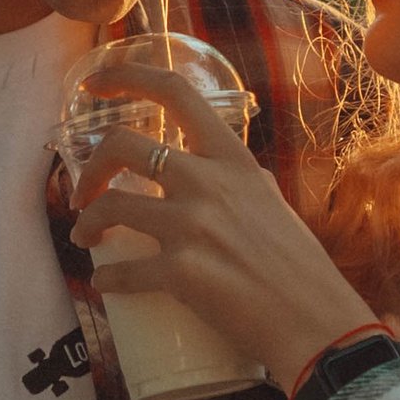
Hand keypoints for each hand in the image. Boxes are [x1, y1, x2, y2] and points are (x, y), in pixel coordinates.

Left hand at [66, 61, 380, 394]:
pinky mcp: (181, 273)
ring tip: (85, 239)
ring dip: (86, 224)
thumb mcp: (270, 203)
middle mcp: (209, 183)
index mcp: (233, 160)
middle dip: (90, 169)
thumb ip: (236, 183)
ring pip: (109, 207)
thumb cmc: (299, 270)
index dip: (126, 77)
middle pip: (121, 145)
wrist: (316, 322)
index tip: (93, 85)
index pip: (176, 93)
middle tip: (83, 194)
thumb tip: (209, 174)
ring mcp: (192, 227)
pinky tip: (106, 284)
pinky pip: (120, 271)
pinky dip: (106, 279)